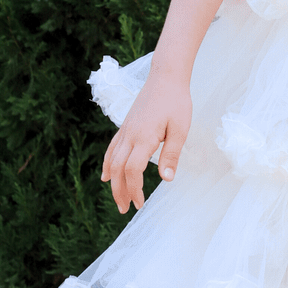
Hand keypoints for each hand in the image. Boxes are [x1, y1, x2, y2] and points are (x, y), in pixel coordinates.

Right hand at [101, 74, 192, 213]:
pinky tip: (107, 175)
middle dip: (120, 191)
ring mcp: (125, 130)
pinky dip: (108, 164)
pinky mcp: (125, 126)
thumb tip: (166, 179)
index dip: (134, 189)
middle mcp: (130, 135)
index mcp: (144, 137)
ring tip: (117, 198)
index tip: (140, 204)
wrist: (165, 77)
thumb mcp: (180, 129)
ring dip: (113, 182)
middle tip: (126, 209)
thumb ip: (172, 154)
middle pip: (118, 169)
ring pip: (113, 161)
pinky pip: (112, 149)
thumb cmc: (177, 102)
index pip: (132, 170)